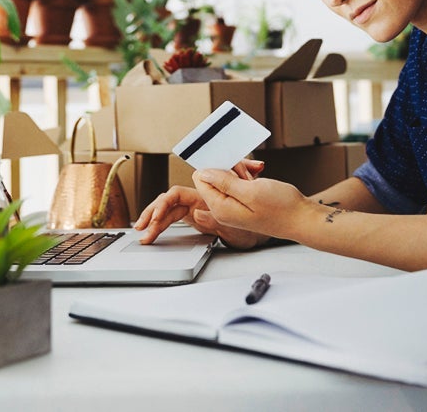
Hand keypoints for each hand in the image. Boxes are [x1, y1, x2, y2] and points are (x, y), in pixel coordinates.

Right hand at [132, 158, 267, 247]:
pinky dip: (165, 224)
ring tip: (145, 234)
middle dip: (152, 214)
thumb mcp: (250, 195)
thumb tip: (197, 211)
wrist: (284, 217)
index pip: (176, 194)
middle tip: (142, 230)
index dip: (162, 205)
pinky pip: (178, 218)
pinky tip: (156, 233)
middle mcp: (203, 197)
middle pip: (169, 202)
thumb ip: (225, 193)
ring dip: (155, 220)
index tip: (154, 219)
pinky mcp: (204, 216)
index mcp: (209, 192)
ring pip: (171, 210)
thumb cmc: (271, 204)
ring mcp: (201, 206)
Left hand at [192, 169, 308, 240]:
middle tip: (247, 171)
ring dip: (240, 171)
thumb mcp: (251, 191)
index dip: (215, 166)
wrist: (301, 219)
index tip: (231, 163)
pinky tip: (257, 177)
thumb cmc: (282, 209)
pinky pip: (237, 184)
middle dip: (229, 168)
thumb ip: (224, 183)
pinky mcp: (243, 203)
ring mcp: (234, 207)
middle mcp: (224, 209)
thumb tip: (203, 173)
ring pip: (226, 178)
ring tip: (255, 175)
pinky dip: (247, 176)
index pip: (201, 180)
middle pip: (213, 178)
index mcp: (221, 208)